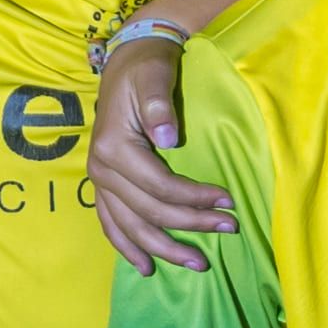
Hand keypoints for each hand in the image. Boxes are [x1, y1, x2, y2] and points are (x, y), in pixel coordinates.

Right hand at [89, 37, 233, 268]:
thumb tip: (168, 139)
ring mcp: (99, 181)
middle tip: (228, 229)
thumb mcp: (155, 77)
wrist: (127, 62)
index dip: (195, 198)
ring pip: (131, 226)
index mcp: (114, 148)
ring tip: (197, 263)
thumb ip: (160, 106)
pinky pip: (111, 223)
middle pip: (150, 211)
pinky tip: (145, 266)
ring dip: (164, 248)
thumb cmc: (146, 70)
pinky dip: (128, 246)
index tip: (229, 201)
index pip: (160, 186)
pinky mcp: (102, 185)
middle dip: (190, 224)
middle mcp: (101, 170)